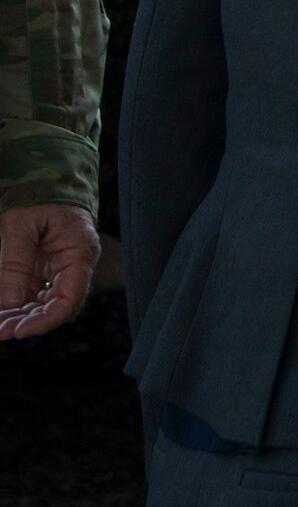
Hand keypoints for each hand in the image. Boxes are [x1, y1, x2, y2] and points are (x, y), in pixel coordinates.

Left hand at [0, 203, 100, 337]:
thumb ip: (15, 264)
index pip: (70, 299)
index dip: (46, 321)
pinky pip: (34, 293)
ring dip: (21, 316)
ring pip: (44, 302)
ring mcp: (60, 266)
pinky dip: (18, 304)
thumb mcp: (20, 225)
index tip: (17, 332)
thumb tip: (10, 304)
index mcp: (80, 251)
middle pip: (57, 305)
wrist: (42, 174)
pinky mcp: (45, 266)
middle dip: (28, 322)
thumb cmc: (36, 194)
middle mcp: (74, 263)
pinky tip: (2, 312)